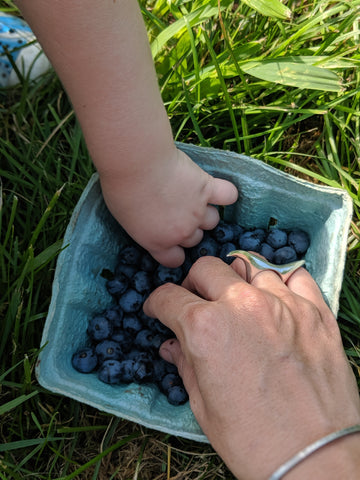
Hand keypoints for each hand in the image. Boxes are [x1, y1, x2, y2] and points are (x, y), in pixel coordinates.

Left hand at [100, 148, 237, 266]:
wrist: (137, 164)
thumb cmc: (122, 189)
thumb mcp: (126, 221)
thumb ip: (144, 230)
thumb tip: (152, 224)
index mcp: (159, 243)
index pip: (175, 260)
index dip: (174, 250)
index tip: (170, 240)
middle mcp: (182, 232)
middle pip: (195, 239)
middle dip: (188, 228)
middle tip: (176, 210)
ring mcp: (198, 211)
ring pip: (213, 221)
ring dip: (205, 212)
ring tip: (193, 197)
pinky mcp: (208, 188)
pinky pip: (228, 196)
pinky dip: (226, 193)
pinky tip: (218, 190)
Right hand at [143, 256, 359, 479]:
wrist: (314, 458)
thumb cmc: (253, 440)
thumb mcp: (203, 405)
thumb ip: (184, 363)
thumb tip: (171, 345)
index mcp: (205, 328)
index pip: (168, 297)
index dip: (157, 303)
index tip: (158, 309)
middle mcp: (241, 305)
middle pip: (206, 268)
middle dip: (192, 284)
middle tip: (196, 302)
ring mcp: (282, 303)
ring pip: (249, 264)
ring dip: (235, 279)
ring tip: (237, 299)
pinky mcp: (315, 310)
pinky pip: (295, 275)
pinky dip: (280, 280)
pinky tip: (276, 297)